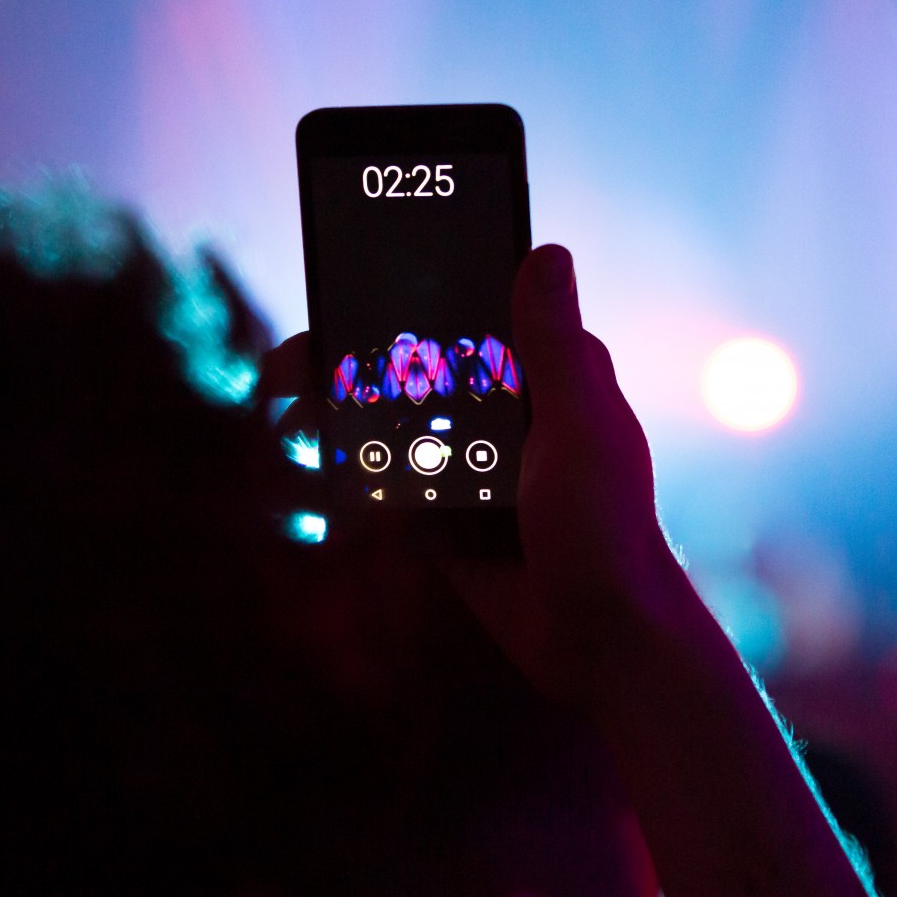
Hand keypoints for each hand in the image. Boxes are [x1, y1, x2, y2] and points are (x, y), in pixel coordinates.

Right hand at [257, 245, 696, 713]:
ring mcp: (478, 468)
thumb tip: (546, 252)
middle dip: (354, 361)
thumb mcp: (579, 427)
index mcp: (551, 379)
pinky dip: (354, 474)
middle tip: (291, 365)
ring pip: (397, 425)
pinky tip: (311, 463)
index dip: (411, 300)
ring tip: (288, 412)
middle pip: (419, 370)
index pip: (473, 317)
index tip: (351, 285)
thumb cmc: (608, 532)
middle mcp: (512, 415)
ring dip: (342, 415)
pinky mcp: (452, 519)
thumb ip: (553, 347)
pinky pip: (392, 485)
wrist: (599, 644)